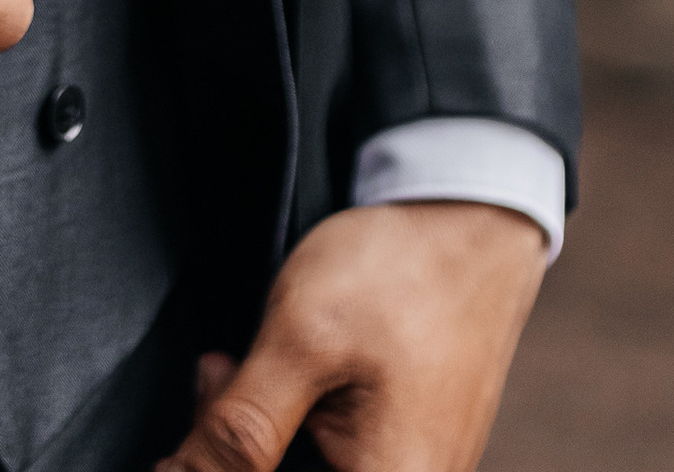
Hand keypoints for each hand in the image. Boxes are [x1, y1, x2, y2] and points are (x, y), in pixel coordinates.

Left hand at [158, 202, 548, 471]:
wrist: (470, 227)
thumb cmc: (399, 275)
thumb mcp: (301, 341)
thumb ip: (242, 427)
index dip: (214, 461)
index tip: (203, 406)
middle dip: (235, 445)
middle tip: (218, 373)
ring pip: (302, 467)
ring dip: (260, 430)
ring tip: (250, 365)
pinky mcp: (407, 454)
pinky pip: (336, 456)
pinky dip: (295, 422)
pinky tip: (284, 375)